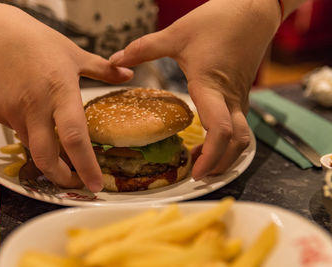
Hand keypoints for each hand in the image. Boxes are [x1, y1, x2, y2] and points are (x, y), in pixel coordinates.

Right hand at [0, 3, 132, 190]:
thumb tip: (129, 73)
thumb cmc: (35, 41)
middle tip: (74, 183)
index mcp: (60, 90)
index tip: (95, 185)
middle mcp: (35, 106)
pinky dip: (31, 134)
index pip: (74, 137)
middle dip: (61, 177)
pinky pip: (18, 132)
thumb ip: (102, 68)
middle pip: (46, 156)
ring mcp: (13, 112)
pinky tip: (36, 120)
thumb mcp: (73, 52)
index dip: (85, 166)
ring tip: (60, 154)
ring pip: (32, 146)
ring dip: (47, 155)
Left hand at [109, 0, 279, 178]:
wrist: (253, 10)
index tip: (195, 172)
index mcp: (212, 86)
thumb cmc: (219, 21)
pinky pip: (239, 127)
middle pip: (236, 144)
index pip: (219, 131)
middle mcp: (230, 98)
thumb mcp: (177, 34)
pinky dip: (227, 142)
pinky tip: (208, 142)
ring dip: (225, 156)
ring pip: (242, 138)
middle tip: (196, 176)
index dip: (210, 156)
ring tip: (201, 163)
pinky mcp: (241, 95)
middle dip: (219, 164)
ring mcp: (239, 98)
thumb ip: (144, 49)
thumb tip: (115, 60)